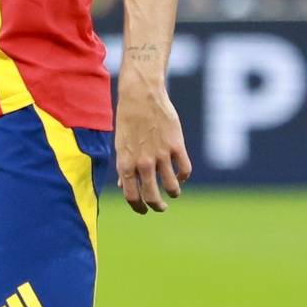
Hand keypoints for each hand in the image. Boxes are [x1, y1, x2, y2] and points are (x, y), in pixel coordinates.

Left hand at [114, 82, 190, 213]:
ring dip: (173, 193)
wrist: (141, 96)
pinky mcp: (176, 146)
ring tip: (173, 192)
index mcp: (125, 163)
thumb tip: (124, 186)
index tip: (144, 210)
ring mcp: (160, 155)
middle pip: (152, 196)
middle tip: (161, 207)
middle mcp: (142, 162)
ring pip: (172, 187)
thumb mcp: (120, 144)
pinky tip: (181, 176)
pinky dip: (184, 176)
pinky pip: (185, 170)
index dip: (138, 207)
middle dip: (157, 206)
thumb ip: (124, 166)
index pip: (131, 196)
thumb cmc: (128, 120)